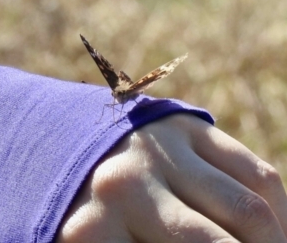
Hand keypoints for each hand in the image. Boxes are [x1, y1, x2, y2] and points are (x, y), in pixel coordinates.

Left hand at [56, 114, 286, 242]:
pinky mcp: (189, 125)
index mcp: (90, 236)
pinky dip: (278, 211)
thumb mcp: (108, 242)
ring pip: (250, 212)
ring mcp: (162, 148)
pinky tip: (268, 228)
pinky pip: (256, 174)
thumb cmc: (99, 209)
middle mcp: (126, 187)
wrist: (87, 144)